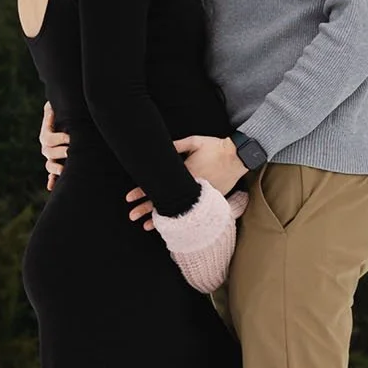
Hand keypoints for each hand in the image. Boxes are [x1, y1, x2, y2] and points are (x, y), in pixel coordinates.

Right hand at [39, 101, 69, 189]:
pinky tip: (51, 187)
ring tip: (64, 170)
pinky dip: (52, 181)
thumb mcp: (58, 112)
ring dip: (55, 169)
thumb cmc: (64, 117)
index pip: (50, 138)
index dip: (59, 138)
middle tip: (71, 151)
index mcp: (46, 136)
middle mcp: (46, 149)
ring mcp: (51, 159)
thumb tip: (50, 104)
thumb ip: (52, 109)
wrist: (69, 127)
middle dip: (61, 152)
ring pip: (49, 165)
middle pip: (49, 153)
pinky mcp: (56, 168)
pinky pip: (52, 176)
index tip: (70, 137)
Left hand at [125, 135, 243, 226]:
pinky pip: (191, 212)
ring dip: (160, 219)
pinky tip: (169, 226)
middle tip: (131, 215)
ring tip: (145, 226)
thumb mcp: (195, 141)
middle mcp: (189, 187)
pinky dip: (179, 219)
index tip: (130, 197)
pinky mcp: (209, 200)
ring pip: (176, 210)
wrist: (238, 157)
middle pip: (163, 200)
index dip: (142, 191)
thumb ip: (177, 145)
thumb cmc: (216, 147)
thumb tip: (161, 145)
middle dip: (146, 209)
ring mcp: (199, 195)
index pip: (158, 185)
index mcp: (184, 172)